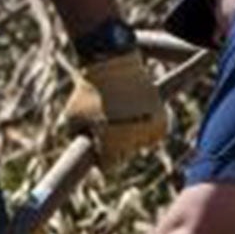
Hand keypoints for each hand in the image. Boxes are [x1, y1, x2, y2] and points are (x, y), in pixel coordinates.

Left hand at [60, 48, 166, 165]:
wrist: (113, 65)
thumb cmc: (89, 91)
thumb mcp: (73, 117)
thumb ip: (77, 137)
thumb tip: (82, 156)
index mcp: (109, 144)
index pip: (108, 168)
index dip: (102, 159)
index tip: (100, 149)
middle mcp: (131, 141)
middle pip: (124, 157)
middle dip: (116, 147)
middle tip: (110, 127)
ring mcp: (147, 131)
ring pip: (139, 144)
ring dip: (132, 135)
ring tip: (122, 114)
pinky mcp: (161, 122)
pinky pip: (153, 135)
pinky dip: (147, 128)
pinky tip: (137, 114)